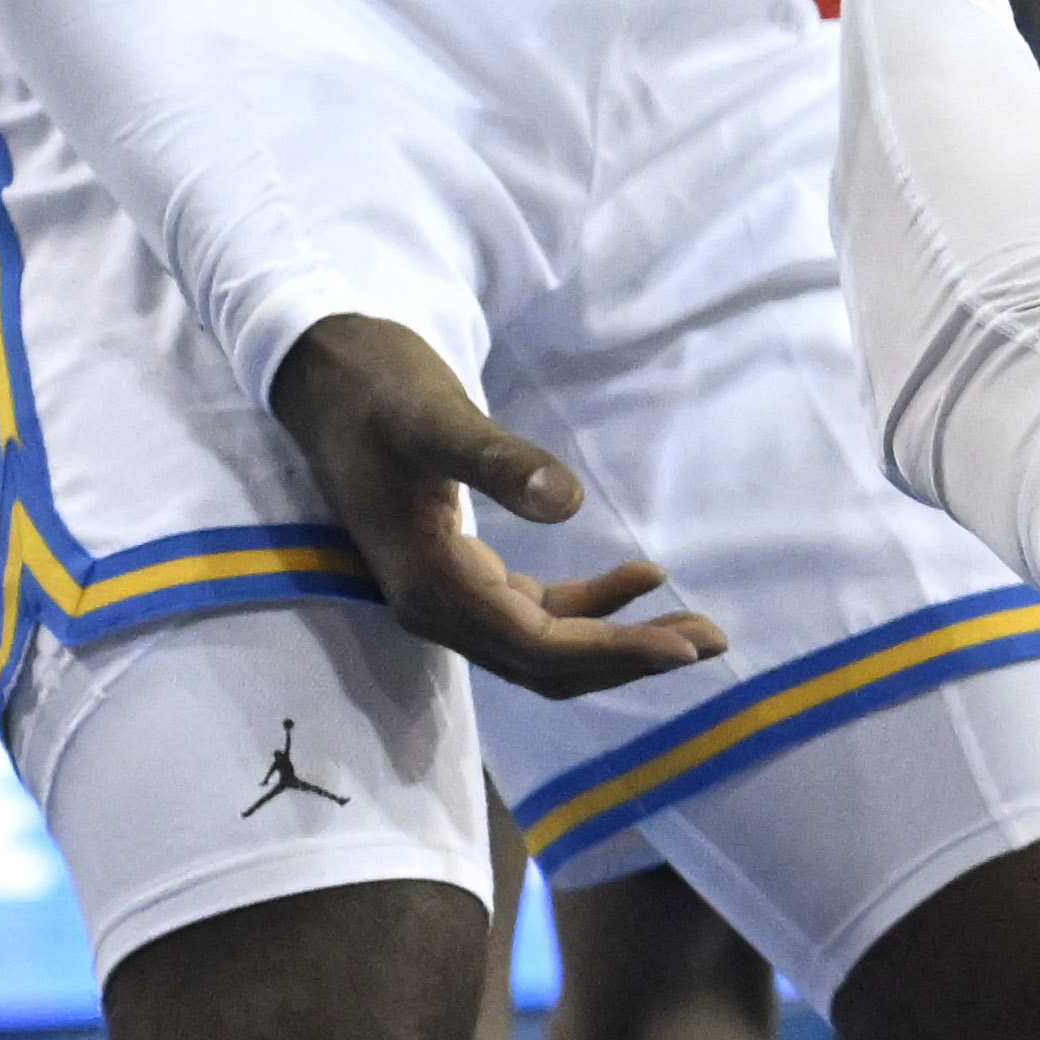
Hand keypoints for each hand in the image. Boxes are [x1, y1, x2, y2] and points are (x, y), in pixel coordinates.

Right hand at [277, 313, 726, 695]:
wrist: (326, 376)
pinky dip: (587, 607)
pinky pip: (532, 612)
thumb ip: (499, 462)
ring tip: (695, 624)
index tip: (686, 647)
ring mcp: (445, 594)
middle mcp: (435, 606)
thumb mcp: (438, 418)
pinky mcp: (458, 573)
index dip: (615, 651)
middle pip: (546, 662)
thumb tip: (569, 504)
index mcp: (432, 584)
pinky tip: (640, 577)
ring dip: (616, 641)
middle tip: (714, 641)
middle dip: (629, 659)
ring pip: (543, 645)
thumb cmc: (379, 390)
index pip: (539, 644)